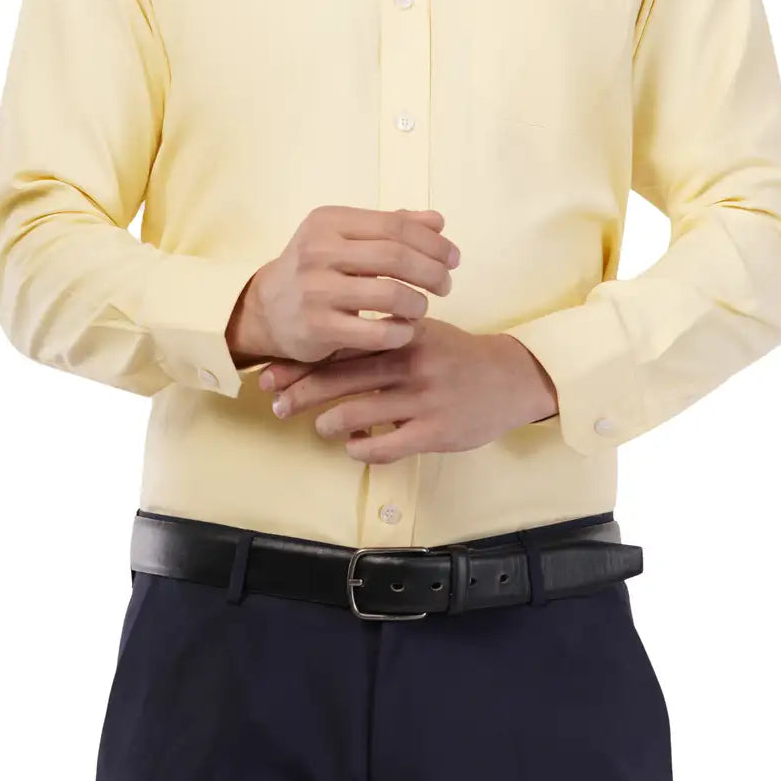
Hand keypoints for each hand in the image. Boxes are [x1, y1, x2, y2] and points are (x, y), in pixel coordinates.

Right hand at [229, 205, 459, 365]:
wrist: (267, 309)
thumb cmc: (318, 269)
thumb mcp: (346, 238)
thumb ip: (391, 228)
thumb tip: (438, 221)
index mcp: (329, 221)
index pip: (395, 225)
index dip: (433, 242)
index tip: (454, 258)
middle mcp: (318, 251)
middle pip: (395, 256)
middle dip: (432, 271)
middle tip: (446, 284)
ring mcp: (316, 290)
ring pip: (389, 294)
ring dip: (418, 303)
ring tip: (422, 308)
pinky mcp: (317, 328)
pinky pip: (375, 333)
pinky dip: (400, 332)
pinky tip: (405, 331)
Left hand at [258, 317, 558, 463]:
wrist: (509, 377)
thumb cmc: (455, 355)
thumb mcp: (419, 332)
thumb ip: (378, 337)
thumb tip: (325, 346)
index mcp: (401, 333)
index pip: (340, 346)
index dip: (301, 362)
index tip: (271, 374)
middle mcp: (408, 362)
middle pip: (340, 377)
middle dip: (300, 392)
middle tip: (276, 404)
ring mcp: (422, 398)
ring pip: (358, 412)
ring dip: (329, 423)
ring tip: (320, 427)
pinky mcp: (435, 430)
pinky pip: (386, 446)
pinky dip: (361, 449)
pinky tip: (354, 447)